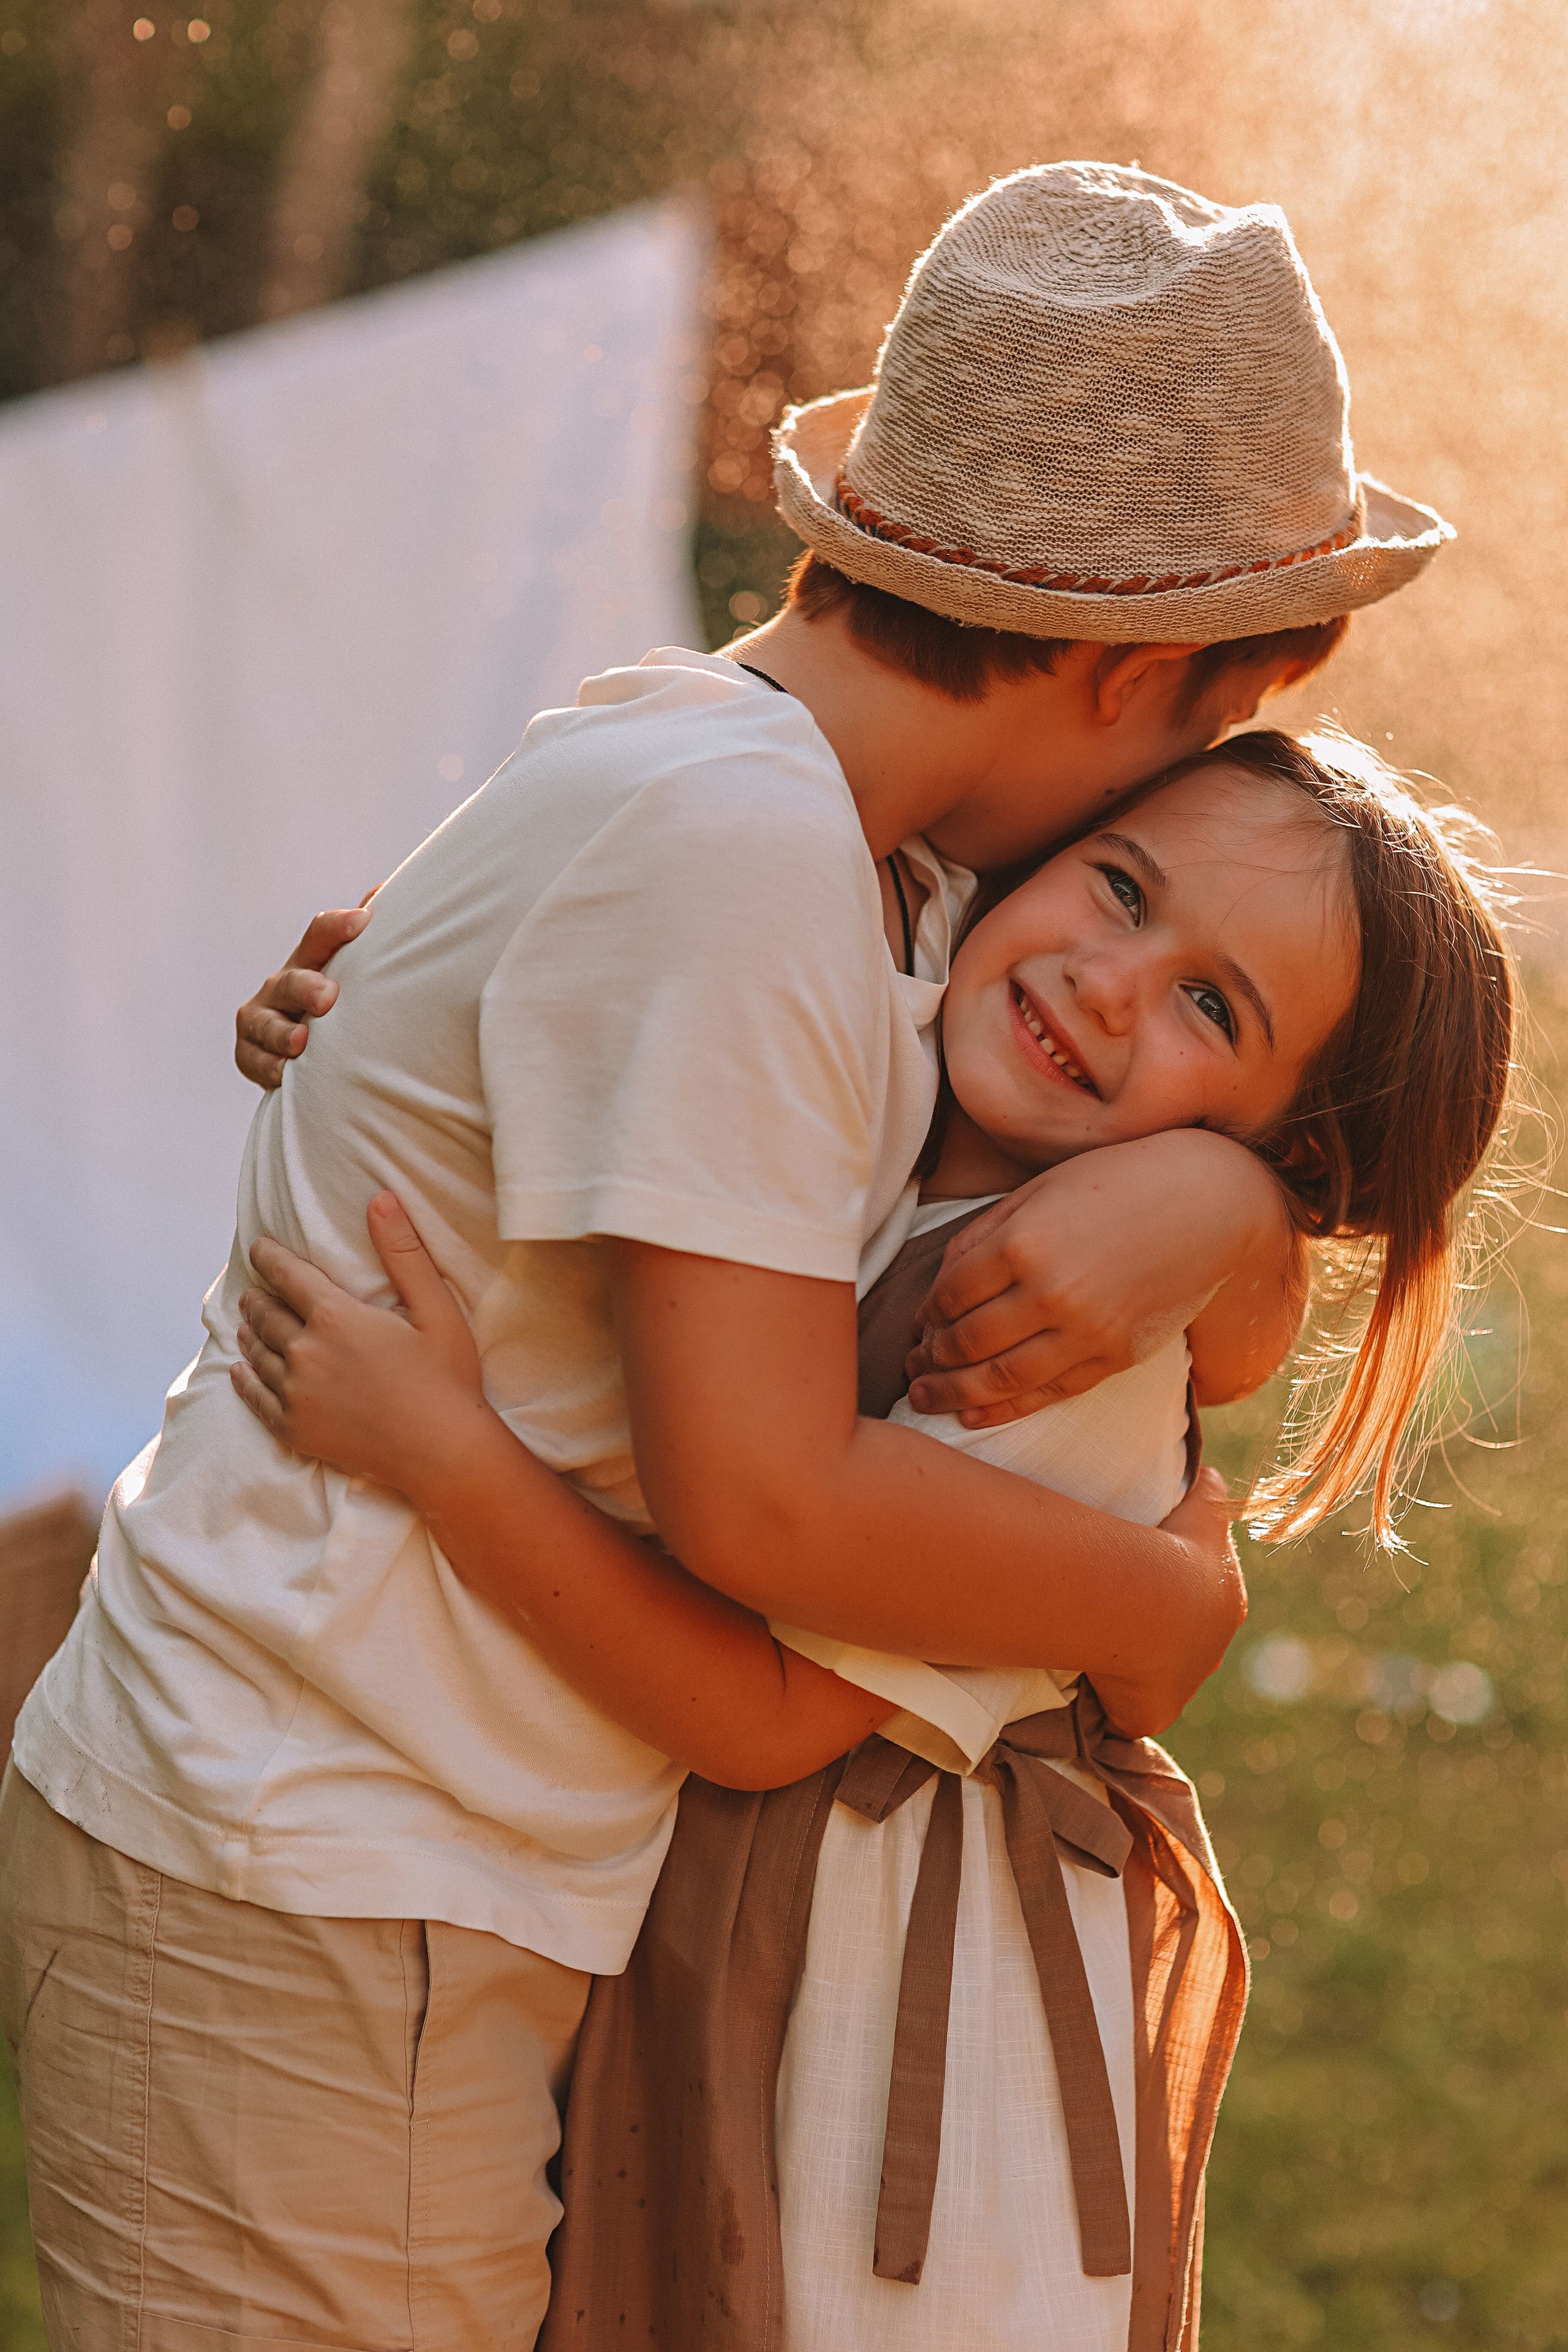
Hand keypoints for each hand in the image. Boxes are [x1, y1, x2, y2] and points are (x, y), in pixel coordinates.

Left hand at [231, 1192, 484, 1497]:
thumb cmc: (447, 1377)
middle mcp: (306, 1353)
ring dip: (250, 1335)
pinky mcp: (296, 1430)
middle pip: (268, 1316)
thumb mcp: (436, 1308)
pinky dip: (245, 1381)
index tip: (258, 1248)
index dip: (271, 1259)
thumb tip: (380, 1199)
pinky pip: (258, 1399)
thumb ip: (404, 1252)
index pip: (289, 1277)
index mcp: (337, 1317)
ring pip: (259, 1355)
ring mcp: (297, 1395)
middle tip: (253, 1291)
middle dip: (259, 1299)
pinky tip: (240, 1371)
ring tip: (246, 1324)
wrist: (444, 1454)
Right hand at [234, 901, 373, 1089]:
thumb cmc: (350, 1007)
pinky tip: (285, 1074)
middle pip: (291, 980)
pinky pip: (253, 1059)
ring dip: (281, 1032)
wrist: (321, 1056)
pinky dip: (268, 1067)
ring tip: (301, 1041)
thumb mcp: (364, 975)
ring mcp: (263, 1017)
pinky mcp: (250, 1053)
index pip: (321, 934)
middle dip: (306, 987)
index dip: (338, 927)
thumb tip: (393, 891)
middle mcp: (284, 985)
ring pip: (264, 1021)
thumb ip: (378, 941)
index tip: (363, 921)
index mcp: (314, 960)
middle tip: (329, 997)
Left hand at [904, 1131, 1287, 1427]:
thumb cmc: (1116, 1183)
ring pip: (1001, 1379)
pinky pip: (1049, 1393)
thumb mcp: (1038, 1191)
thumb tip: (940, 1288)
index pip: (949, 1295)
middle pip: (967, 1342)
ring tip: (925, 1399)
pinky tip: (974, 1416)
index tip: (916, 1325)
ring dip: (954, 1395)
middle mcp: (1050, 1292)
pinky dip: (1005, 1410)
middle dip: (930, 1361)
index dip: (925, 1316)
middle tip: (910, 1369)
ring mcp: (1086, 1330)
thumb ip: (983, 1236)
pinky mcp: (1115, 1356)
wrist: (1209, 1202)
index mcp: (1022, 1241)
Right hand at [1093, 1466, 1246, 1736]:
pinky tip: (1091, 1685)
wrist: (1152, 1598)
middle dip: (1162, 1633)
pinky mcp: (1154, 1711)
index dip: (1178, 1590)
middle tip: (1119, 1613)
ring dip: (1137, 1665)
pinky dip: (1116, 1702)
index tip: (1148, 1580)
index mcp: (1226, 1602)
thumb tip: (1211, 1472)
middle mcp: (1212, 1648)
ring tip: (1101, 1643)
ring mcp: (1185, 1684)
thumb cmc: (1175, 1549)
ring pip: (1161, 1676)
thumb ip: (1210, 1490)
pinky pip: (1133, 1711)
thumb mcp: (1202, 1507)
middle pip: (1187, 1643)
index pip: (1206, 1599)